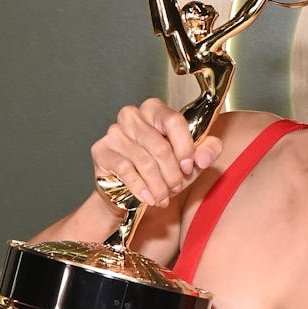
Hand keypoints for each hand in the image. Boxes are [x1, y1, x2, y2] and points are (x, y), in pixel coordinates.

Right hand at [91, 98, 221, 207]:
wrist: (128, 192)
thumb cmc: (160, 170)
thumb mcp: (190, 162)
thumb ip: (206, 152)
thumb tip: (204, 156)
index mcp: (155, 110)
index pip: (173, 121)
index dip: (185, 148)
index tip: (189, 167)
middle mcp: (132, 115)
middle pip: (160, 146)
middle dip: (173, 174)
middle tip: (176, 187)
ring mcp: (114, 132)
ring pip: (145, 162)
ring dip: (159, 186)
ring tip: (163, 197)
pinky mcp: (101, 150)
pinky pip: (126, 170)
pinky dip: (141, 188)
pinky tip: (148, 198)